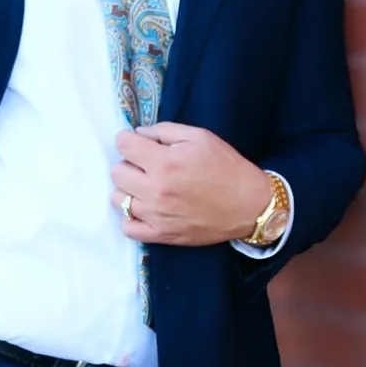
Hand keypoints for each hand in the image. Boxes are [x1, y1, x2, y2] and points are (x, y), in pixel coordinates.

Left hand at [111, 122, 272, 246]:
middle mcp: (156, 190)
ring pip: (117, 199)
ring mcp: (156, 216)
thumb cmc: (226, 167)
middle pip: (116, 172)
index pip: (123, 144)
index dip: (129, 140)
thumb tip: (138, 133)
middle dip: (129, 163)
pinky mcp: (161, 235)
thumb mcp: (200, 136)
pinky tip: (146, 208)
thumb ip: (164, 131)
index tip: (139, 143)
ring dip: (129, 189)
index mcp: (165, 162)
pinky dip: (131, 217)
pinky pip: (128, 227)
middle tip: (147, 165)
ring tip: (147, 186)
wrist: (249, 205)